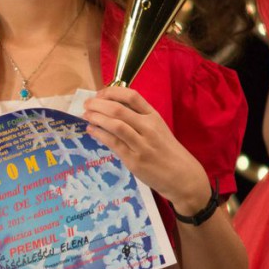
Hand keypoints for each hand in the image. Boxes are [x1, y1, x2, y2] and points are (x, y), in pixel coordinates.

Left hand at [83, 86, 211, 212]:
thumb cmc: (167, 152)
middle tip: (87, 104)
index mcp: (154, 116)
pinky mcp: (134, 160)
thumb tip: (112, 109)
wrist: (182, 176)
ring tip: (86, 115)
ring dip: (96, 118)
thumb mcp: (158, 129)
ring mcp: (141, 144)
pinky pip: (113, 143)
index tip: (100, 94)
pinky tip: (91, 130)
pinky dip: (99, 134)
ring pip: (115, 125)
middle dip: (98, 104)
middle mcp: (148, 127)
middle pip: (118, 109)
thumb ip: (139, 119)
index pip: (132, 96)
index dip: (112, 92)